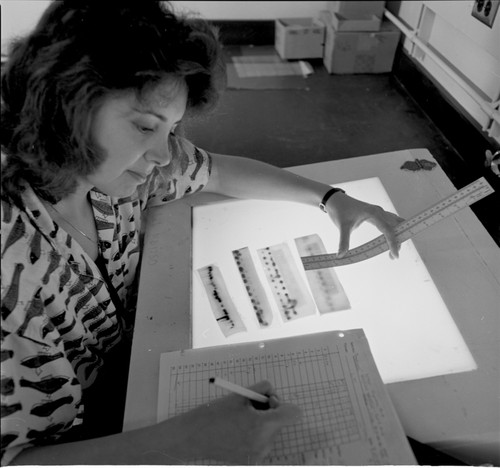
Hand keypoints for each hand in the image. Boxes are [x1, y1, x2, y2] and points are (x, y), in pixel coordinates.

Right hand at [171, 380, 301, 463]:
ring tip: (238, 421)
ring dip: (260, 424)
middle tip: (247, 408)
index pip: (293, 414)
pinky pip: (261, 443)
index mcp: (263, 425)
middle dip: (268, 412)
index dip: (283, 404)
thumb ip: (262, 390)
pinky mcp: (252, 462)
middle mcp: (264, 444)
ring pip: (270, 433)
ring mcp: (259, 456)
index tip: (269, 401)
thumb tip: (274, 395)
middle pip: (279, 422)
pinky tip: (236, 433)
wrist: (193, 437)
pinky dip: (253, 436)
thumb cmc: (215, 413)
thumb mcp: (240, 395)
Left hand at [325, 192, 403, 257]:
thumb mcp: (341, 226)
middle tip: (392, 257)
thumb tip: (340, 255)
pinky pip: (391, 222)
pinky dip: (394, 232)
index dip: (393, 243)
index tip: (395, 255)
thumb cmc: (340, 210)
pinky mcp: (377, 215)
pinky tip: (392, 240)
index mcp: (373, 213)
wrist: (336, 200)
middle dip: (397, 242)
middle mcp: (379, 212)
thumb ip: (343, 241)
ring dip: (397, 236)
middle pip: (396, 227)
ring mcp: (379, 212)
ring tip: (392, 251)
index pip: (388, 230)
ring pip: (396, 224)